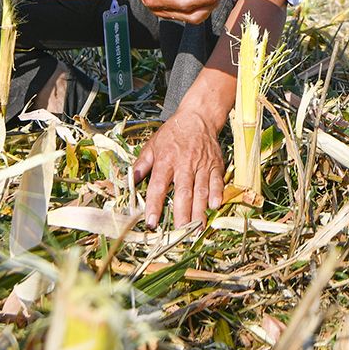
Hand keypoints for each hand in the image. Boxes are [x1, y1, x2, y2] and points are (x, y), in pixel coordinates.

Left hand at [133, 104, 226, 227]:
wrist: (198, 117)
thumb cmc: (173, 134)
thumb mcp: (152, 145)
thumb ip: (142, 164)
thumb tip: (131, 180)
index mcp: (166, 161)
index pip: (158, 186)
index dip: (154, 205)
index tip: (151, 221)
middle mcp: (184, 164)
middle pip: (183, 192)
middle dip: (181, 213)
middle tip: (179, 232)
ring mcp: (202, 165)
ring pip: (200, 190)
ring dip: (199, 210)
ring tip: (197, 228)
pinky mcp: (215, 165)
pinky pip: (217, 181)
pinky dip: (217, 194)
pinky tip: (214, 206)